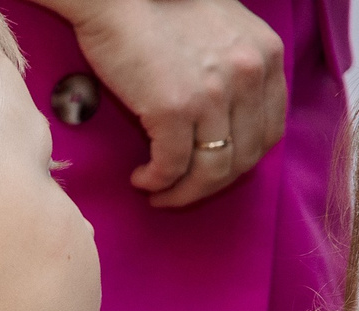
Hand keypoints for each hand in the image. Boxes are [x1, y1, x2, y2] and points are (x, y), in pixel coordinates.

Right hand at [50, 0, 285, 205]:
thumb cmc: (159, 9)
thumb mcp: (223, 31)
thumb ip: (236, 67)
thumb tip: (224, 112)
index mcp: (266, 56)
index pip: (269, 130)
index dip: (239, 161)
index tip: (212, 170)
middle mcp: (249, 75)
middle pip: (244, 157)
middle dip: (211, 185)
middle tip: (182, 191)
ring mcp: (213, 93)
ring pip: (212, 169)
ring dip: (184, 192)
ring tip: (160, 191)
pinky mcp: (173, 108)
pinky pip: (171, 166)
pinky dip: (156, 181)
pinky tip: (141, 178)